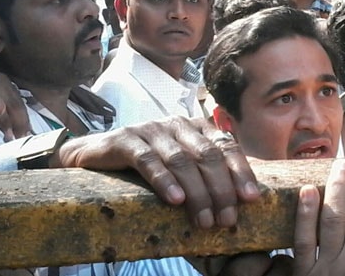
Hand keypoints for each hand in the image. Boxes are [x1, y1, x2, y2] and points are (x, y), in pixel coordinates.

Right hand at [55, 116, 260, 229]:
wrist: (92, 156)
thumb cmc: (144, 167)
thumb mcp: (180, 168)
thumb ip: (207, 174)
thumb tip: (246, 199)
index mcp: (196, 128)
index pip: (227, 146)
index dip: (241, 172)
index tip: (252, 199)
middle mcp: (176, 124)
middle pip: (207, 155)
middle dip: (221, 189)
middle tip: (226, 220)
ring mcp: (150, 130)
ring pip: (181, 160)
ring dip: (197, 192)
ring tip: (205, 220)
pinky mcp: (125, 140)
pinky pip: (148, 160)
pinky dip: (164, 180)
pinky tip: (175, 200)